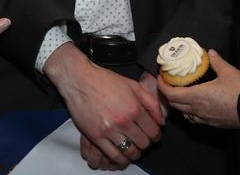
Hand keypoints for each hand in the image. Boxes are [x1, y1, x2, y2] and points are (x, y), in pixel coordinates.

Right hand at [44, 43, 163, 167]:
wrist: (78, 79)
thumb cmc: (103, 80)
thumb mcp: (132, 85)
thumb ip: (150, 102)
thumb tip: (161, 121)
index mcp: (134, 108)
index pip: (153, 131)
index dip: (156, 135)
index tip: (153, 135)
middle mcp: (123, 120)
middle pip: (144, 143)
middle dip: (146, 143)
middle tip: (142, 140)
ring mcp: (109, 130)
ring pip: (130, 151)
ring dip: (135, 153)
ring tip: (133, 148)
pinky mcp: (96, 136)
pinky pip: (113, 155)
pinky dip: (121, 159)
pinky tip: (122, 156)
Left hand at [158, 49, 239, 128]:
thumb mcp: (228, 71)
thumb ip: (216, 61)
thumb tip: (210, 53)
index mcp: (197, 96)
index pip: (171, 94)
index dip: (162, 86)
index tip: (160, 78)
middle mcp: (198, 109)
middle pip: (175, 105)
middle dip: (168, 94)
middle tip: (169, 83)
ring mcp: (205, 119)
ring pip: (184, 114)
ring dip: (178, 104)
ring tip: (180, 94)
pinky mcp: (214, 124)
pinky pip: (195, 119)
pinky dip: (190, 113)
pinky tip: (194, 106)